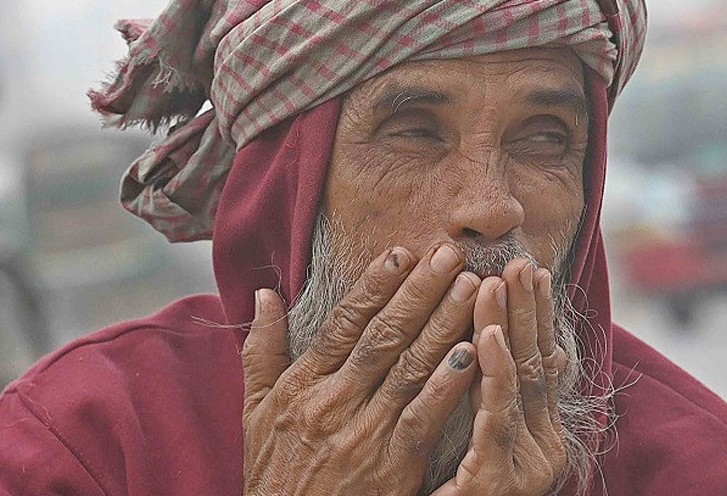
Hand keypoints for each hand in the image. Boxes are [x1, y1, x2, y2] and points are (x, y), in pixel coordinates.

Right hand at [240, 243, 480, 495]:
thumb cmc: (275, 475)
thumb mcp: (254, 412)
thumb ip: (262, 351)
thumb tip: (265, 294)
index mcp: (301, 386)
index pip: (343, 323)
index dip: (374, 285)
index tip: (403, 252)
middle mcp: (330, 404)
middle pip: (382, 336)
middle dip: (419, 292)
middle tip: (450, 254)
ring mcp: (361, 435)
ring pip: (408, 368)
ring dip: (443, 325)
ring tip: (471, 289)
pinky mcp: (389, 468)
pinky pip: (422, 419)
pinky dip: (446, 386)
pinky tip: (472, 355)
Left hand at [432, 260, 568, 495]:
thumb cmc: (455, 494)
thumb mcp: (484, 442)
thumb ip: (499, 394)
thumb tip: (532, 349)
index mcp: (535, 430)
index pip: (536, 358)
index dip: (534, 314)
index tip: (529, 270)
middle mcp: (541, 444)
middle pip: (535, 362)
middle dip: (528, 309)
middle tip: (522, 262)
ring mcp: (525, 463)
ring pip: (520, 382)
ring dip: (512, 326)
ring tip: (503, 282)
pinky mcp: (499, 479)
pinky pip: (497, 418)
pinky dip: (496, 374)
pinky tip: (490, 338)